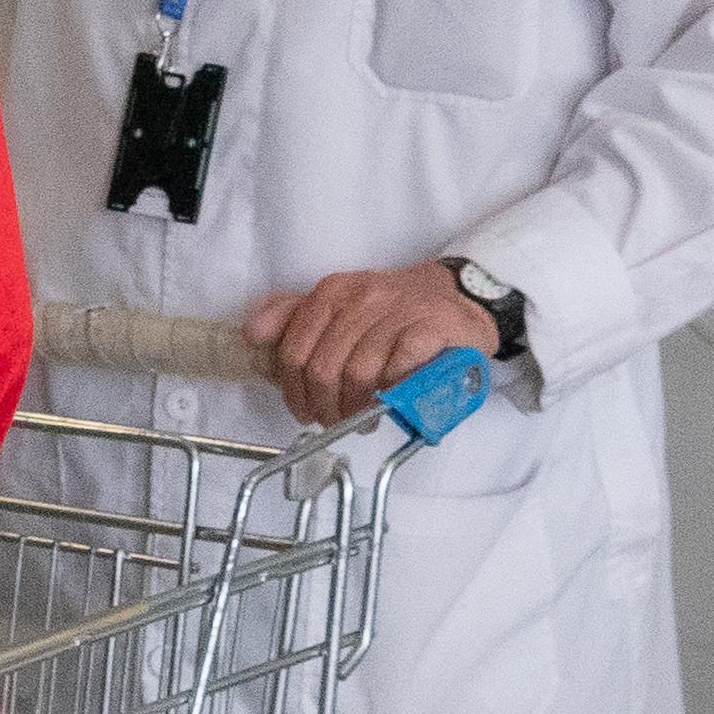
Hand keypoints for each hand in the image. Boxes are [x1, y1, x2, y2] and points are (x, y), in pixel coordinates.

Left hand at [250, 263, 495, 425]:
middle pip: (323, 367)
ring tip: (361, 419)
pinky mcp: (431, 329)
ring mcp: (398, 313)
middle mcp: (361, 298)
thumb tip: (253, 334)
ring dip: (356, 407)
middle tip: (333, 422)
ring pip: (358, 373)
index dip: (293, 390)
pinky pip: (399, 369)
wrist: (459, 296)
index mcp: (332, 292)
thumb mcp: (339, 304)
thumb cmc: (392, 310)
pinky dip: (390, 393)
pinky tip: (389, 402)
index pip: (295, 349)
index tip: (302, 411)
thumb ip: (293, 316)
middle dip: (324, 406)